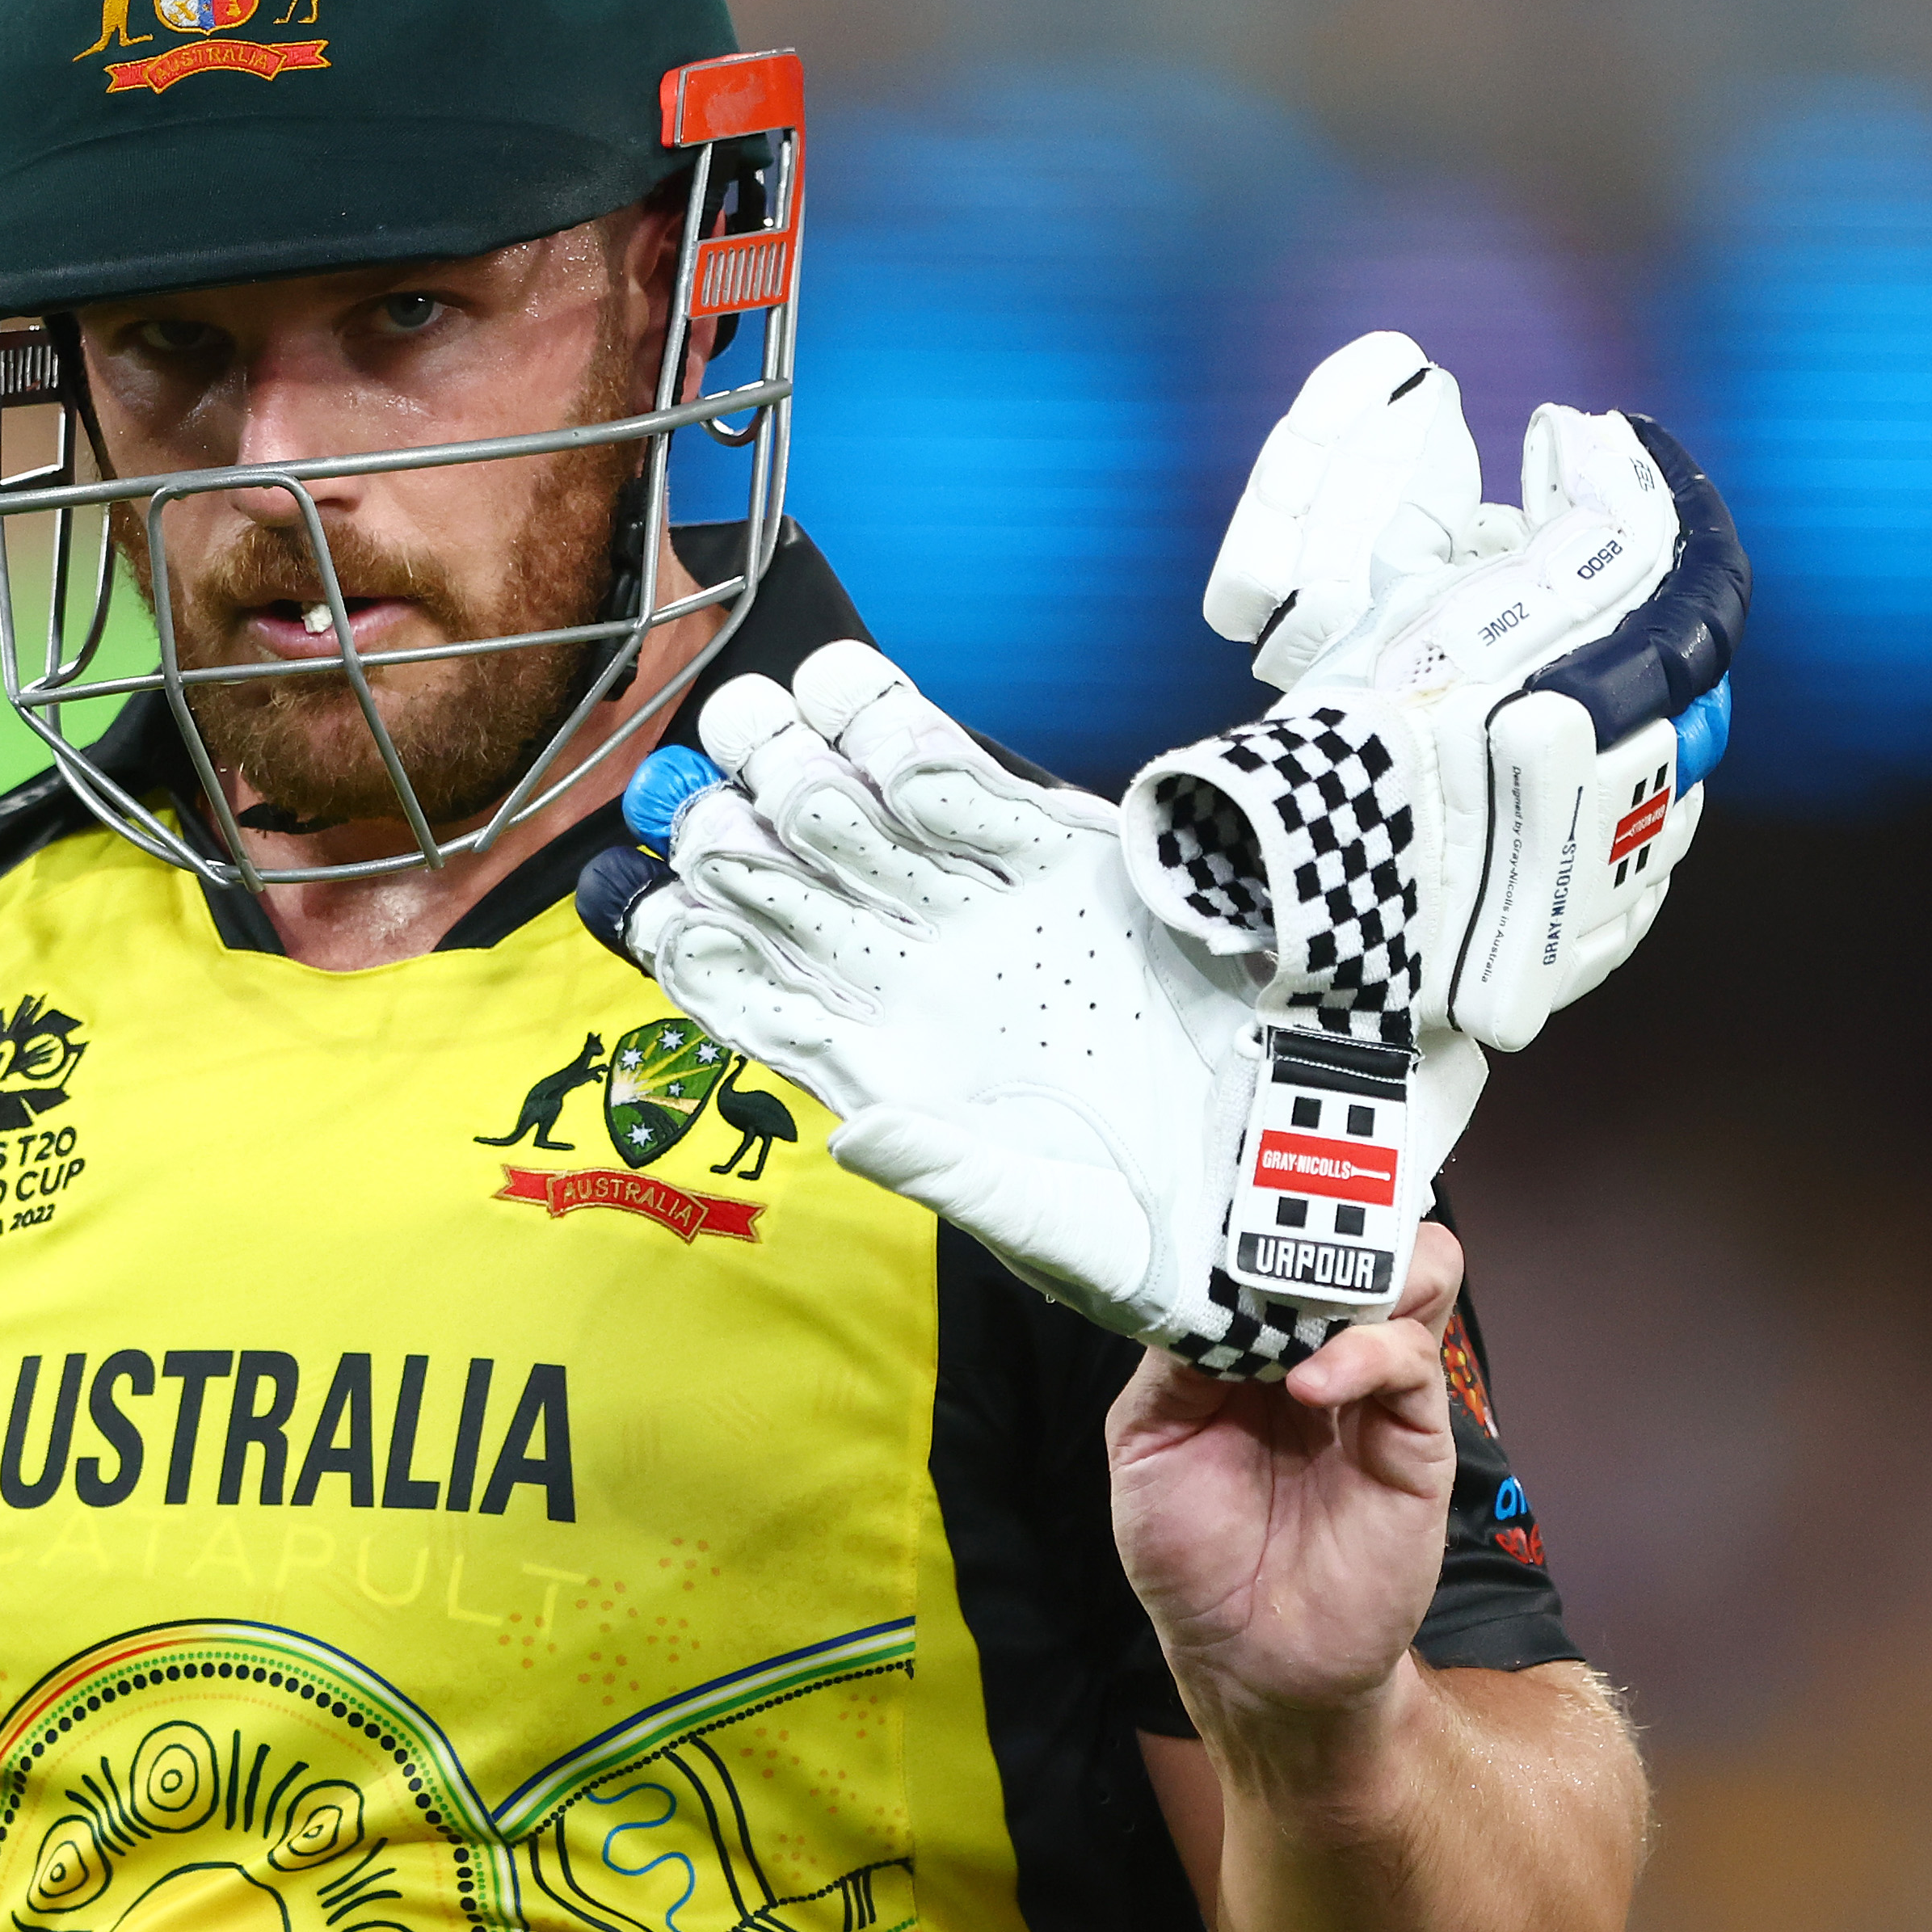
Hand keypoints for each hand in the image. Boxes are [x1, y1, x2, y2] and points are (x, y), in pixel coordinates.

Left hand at [594, 641, 1260, 1355]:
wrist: (1278, 1183)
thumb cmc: (1147, 1230)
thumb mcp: (1046, 1222)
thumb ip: (947, 1172)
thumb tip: (855, 1135)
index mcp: (883, 1068)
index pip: (755, 997)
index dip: (697, 945)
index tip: (652, 899)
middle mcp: (916, 980)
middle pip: (791, 891)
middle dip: (733, 834)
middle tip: (695, 792)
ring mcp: (984, 914)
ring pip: (860, 823)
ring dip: (799, 769)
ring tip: (755, 721)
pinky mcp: (1068, 864)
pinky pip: (969, 788)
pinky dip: (908, 741)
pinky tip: (849, 701)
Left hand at [1107, 1220, 1462, 1737]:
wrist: (1250, 1662)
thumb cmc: (1191, 1557)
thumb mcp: (1148, 1442)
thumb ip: (1177, 1356)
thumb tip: (1196, 1274)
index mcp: (1248, 1339)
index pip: (1273, 1241)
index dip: (1259, 1205)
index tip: (1234, 1174)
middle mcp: (1315, 1348)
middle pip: (1358, 1234)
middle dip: (1324, 1210)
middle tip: (1277, 1212)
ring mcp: (1371, 1388)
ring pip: (1413, 1273)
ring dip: (1361, 1263)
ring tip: (1302, 1290)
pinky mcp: (1415, 1436)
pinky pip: (1409, 1361)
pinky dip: (1363, 1353)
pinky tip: (1308, 1386)